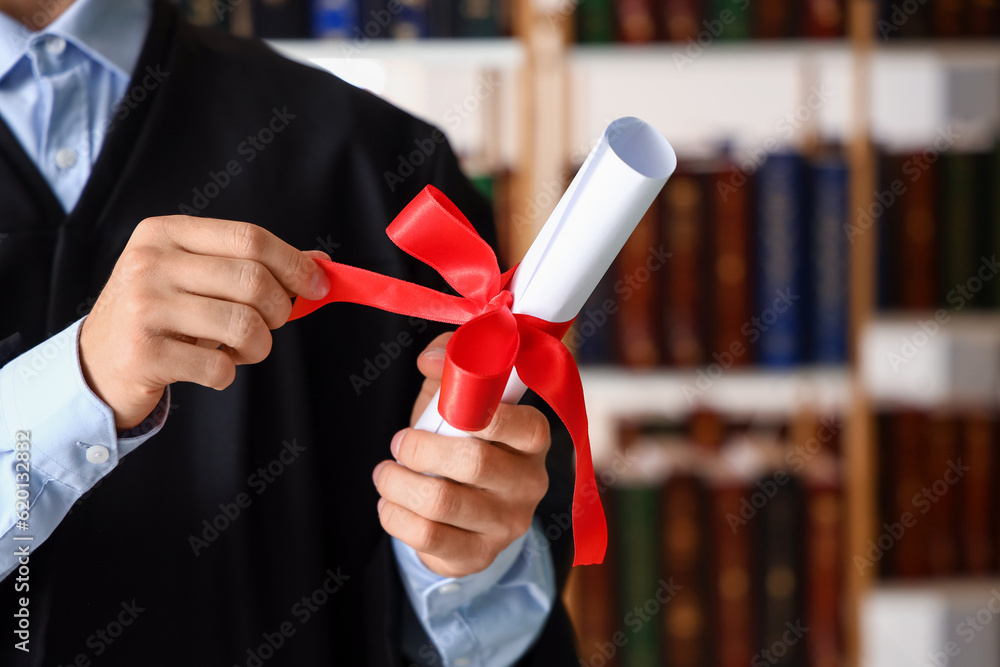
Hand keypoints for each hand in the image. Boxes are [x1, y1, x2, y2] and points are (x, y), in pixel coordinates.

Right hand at [80, 215, 330, 429]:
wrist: (96, 363)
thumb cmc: (162, 315)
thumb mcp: (197, 276)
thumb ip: (252, 265)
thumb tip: (320, 265)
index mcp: (165, 233)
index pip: (249, 237)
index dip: (294, 263)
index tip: (319, 286)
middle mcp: (149, 263)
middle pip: (252, 280)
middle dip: (278, 310)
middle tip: (270, 324)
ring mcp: (143, 308)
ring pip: (243, 325)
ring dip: (258, 346)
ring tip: (241, 349)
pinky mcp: (143, 354)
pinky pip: (219, 368)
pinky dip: (227, 374)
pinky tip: (209, 368)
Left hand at [373, 333, 550, 577]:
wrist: (464, 510)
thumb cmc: (462, 440)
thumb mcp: (459, 398)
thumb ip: (450, 367)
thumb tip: (431, 360)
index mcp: (534, 439)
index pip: (525, 426)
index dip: (483, 414)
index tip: (443, 411)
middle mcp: (531, 484)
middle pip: (475, 463)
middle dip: (421, 448)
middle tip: (399, 443)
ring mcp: (508, 525)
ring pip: (443, 502)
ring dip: (398, 482)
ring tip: (385, 473)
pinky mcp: (479, 556)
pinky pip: (428, 538)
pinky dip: (395, 516)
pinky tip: (390, 503)